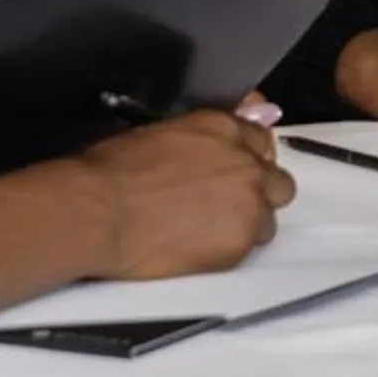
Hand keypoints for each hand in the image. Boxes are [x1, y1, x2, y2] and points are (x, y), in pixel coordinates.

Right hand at [73, 110, 296, 278]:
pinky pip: (250, 247)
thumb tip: (211, 145)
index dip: (249, 159)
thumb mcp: (159, 135)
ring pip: (269, 218)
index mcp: (221, 127)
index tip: (237, 171)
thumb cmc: (111, 172)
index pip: (260, 139)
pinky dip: (231, 249)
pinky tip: (200, 247)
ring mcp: (248, 202)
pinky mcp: (240, 241)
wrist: (99, 210)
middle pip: (277, 181)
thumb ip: (201, 138)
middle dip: (258, 194)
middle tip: (226, 206)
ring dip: (247, 224)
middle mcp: (244, 161)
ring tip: (209, 232)